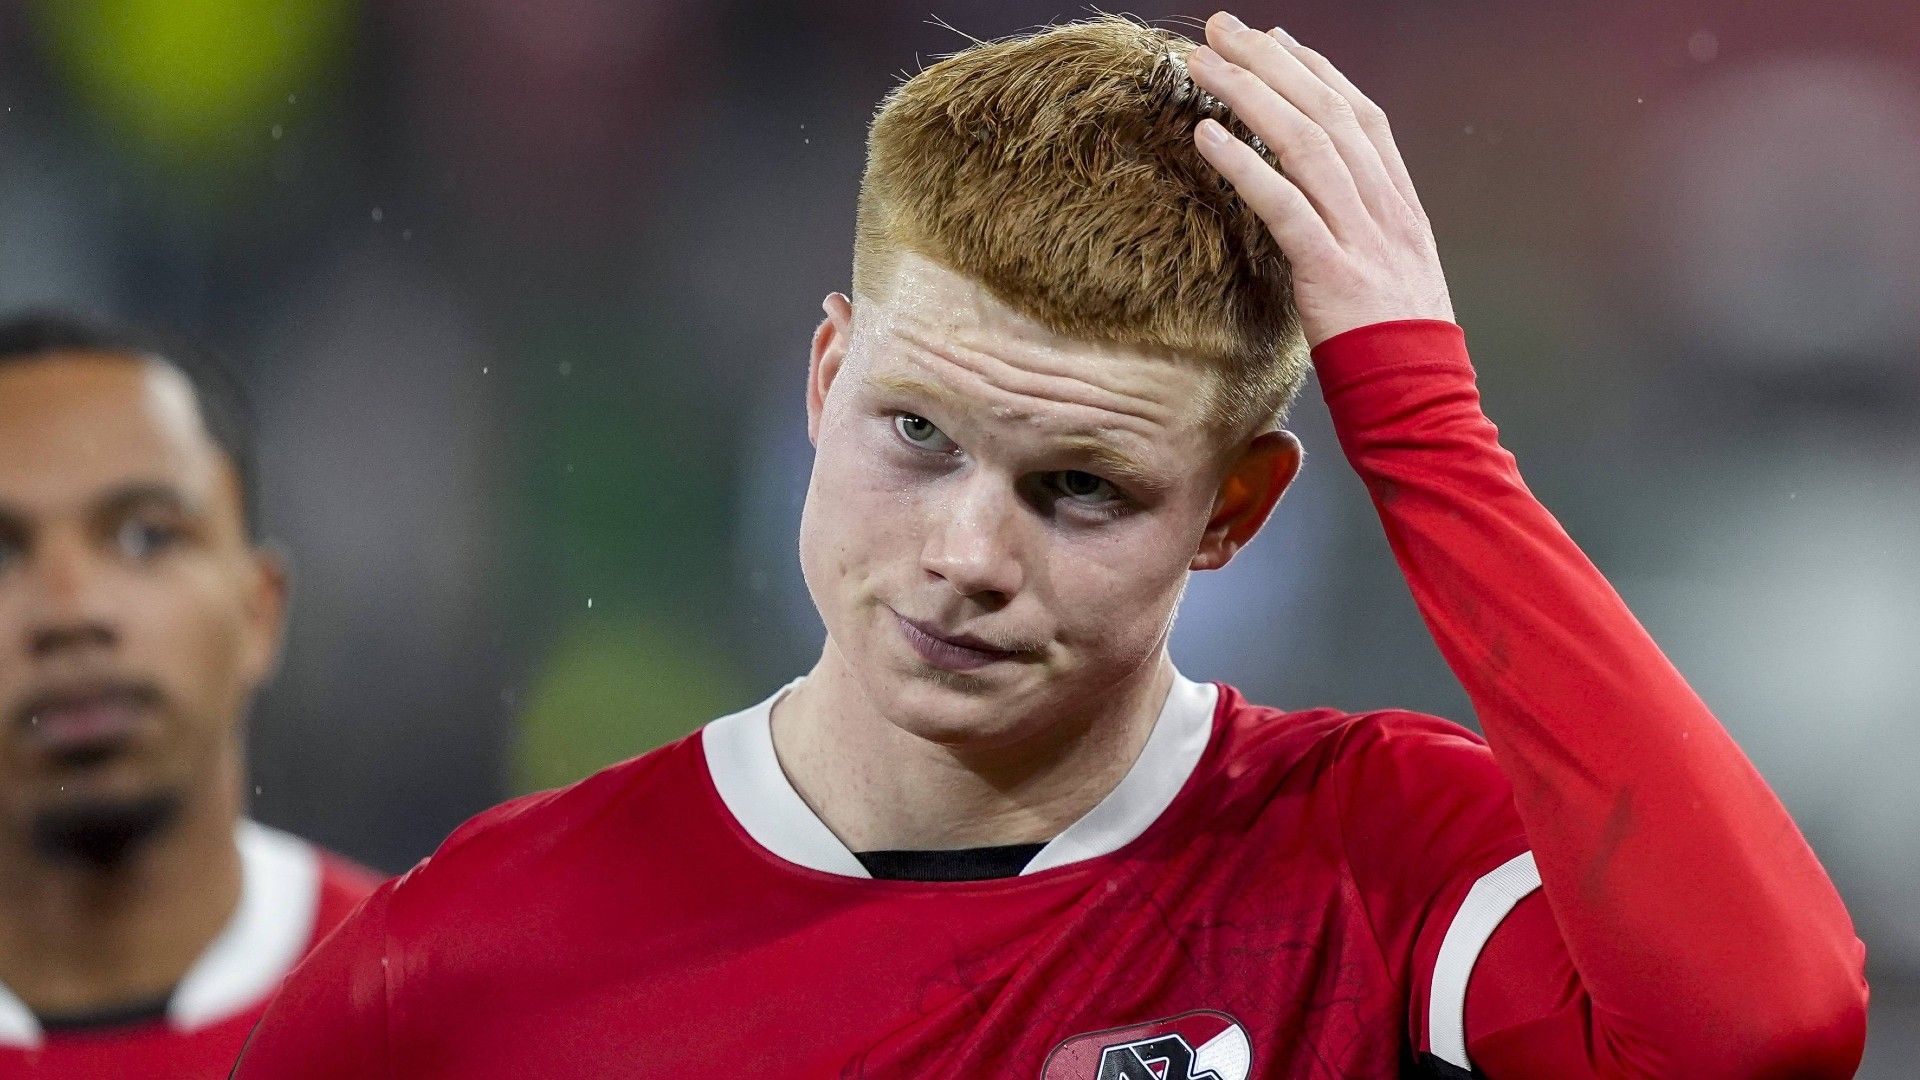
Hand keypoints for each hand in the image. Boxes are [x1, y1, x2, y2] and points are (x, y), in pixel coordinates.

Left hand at [1186, 12, 1454, 347]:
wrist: (1421, 402)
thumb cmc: (1395, 352)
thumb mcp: (1389, 278)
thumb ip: (1360, 235)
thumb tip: (1320, 207)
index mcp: (1401, 207)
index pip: (1360, 116)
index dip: (1316, 71)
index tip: (1275, 39)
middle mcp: (1385, 210)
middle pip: (1327, 112)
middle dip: (1271, 62)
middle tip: (1221, 30)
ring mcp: (1362, 238)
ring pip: (1304, 144)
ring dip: (1247, 95)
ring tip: (1201, 65)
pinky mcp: (1331, 273)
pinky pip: (1282, 206)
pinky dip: (1243, 164)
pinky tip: (1208, 135)